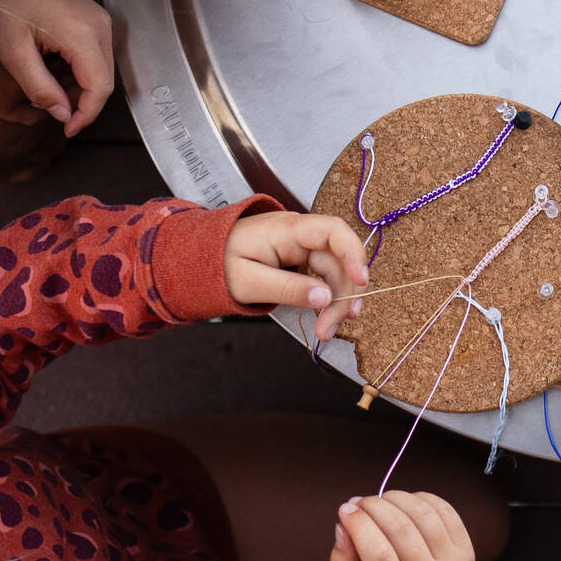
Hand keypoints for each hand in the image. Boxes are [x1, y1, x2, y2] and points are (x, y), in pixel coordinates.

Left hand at [0, 0, 114, 134]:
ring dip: (79, 87)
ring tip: (48, 93)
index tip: (66, 130)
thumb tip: (63, 115)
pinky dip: (78, 69)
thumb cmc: (2, 2)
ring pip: (100, 67)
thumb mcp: (14, 53)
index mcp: (84, 35)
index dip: (85, 115)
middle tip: (54, 114)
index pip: (100, 89)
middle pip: (104, 79)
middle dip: (82, 103)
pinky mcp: (90, 15)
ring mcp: (98, 17)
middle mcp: (100, 25)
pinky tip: (52, 72)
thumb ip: (41, 88)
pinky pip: (94, 52)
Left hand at [226, 208, 371, 339]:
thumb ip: (288, 288)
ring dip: (336, 302)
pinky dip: (326, 298)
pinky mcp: (300, 260)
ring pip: (333, 273)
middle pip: (337, 260)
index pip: (332, 231)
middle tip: (331, 327)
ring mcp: (301, 247)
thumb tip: (324, 298)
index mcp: (286, 230)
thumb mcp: (249, 282)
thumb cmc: (217, 263)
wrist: (199, 258)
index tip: (361, 281)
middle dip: (341, 295)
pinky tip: (325, 316)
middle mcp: (300, 235)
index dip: (353, 253)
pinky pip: (323, 277)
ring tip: (327, 330)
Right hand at [331, 491, 476, 560]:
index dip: (359, 524)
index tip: (344, 510)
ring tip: (379, 502)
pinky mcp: (467, 553)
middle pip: (402, 530)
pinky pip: (445, 512)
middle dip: (374, 506)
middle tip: (357, 503)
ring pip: (424, 515)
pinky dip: (421, 498)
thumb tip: (343, 525)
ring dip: (396, 497)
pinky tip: (404, 504)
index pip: (378, 555)